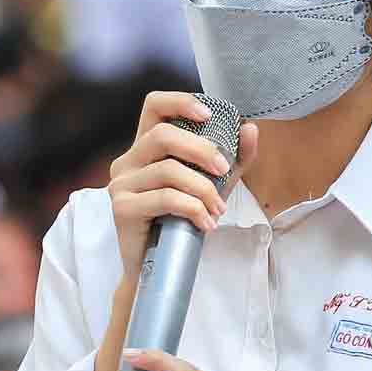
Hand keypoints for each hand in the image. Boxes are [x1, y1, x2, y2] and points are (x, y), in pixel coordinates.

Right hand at [105, 91, 260, 277]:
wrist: (157, 269)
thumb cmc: (181, 222)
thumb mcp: (213, 185)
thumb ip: (234, 159)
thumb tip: (250, 128)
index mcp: (145, 148)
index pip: (154, 106)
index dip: (180, 102)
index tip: (209, 116)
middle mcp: (127, 161)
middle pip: (163, 136)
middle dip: (201, 150)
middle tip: (223, 169)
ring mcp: (121, 185)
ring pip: (168, 171)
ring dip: (203, 189)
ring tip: (218, 210)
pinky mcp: (123, 208)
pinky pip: (165, 198)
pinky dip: (193, 209)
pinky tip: (206, 223)